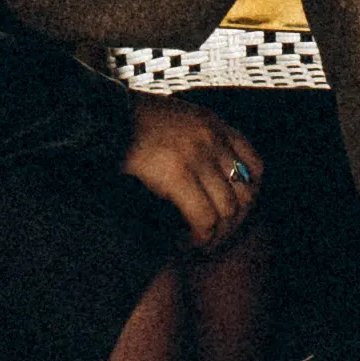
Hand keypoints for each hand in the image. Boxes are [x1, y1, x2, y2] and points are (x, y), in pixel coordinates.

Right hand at [121, 98, 263, 254]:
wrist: (104, 115)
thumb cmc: (132, 124)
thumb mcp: (178, 121)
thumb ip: (199, 142)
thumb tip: (210, 184)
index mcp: (214, 124)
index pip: (255, 166)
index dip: (250, 197)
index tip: (232, 214)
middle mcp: (212, 137)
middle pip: (246, 194)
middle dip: (234, 225)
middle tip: (213, 240)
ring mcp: (197, 155)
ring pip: (228, 211)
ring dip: (215, 237)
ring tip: (197, 245)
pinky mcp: (177, 174)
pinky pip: (204, 219)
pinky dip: (199, 238)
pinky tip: (184, 243)